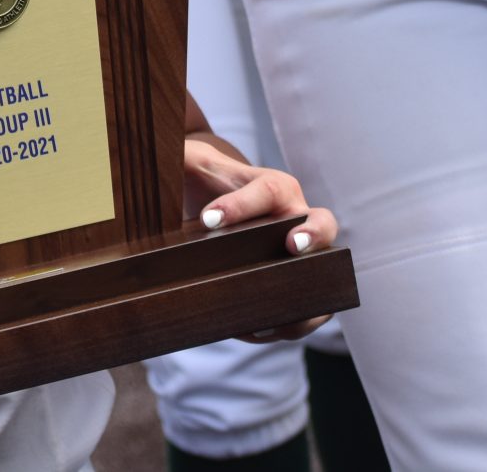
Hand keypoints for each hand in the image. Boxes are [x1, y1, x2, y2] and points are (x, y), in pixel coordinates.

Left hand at [183, 137, 340, 340]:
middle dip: (313, 235)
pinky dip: (290, 322)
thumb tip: (162, 156)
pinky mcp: (299, 283)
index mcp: (274, 186)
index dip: (239, 205)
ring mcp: (304, 253)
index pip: (265, 191)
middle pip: (322, 223)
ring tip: (273, 314)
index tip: (208, 219)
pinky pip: (307, 307)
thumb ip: (180, 158)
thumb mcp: (190, 164)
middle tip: (292, 246)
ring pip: (325, 272)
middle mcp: (297, 217)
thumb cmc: (206, 183)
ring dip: (307, 294)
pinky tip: (256, 331)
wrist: (216, 206)